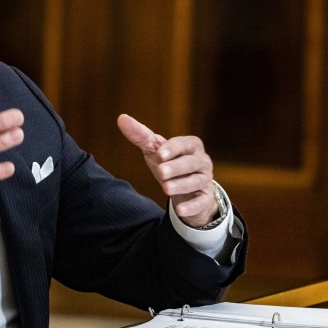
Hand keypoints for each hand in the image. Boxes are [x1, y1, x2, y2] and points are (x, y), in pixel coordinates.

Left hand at [117, 114, 218, 228]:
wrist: (187, 191)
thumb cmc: (170, 164)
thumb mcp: (155, 150)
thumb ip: (140, 135)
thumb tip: (121, 118)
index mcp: (191, 146)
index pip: (184, 144)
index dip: (173, 148)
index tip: (160, 154)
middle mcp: (202, 161)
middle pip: (192, 162)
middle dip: (177, 167)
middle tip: (161, 172)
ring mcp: (206, 180)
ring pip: (197, 181)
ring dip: (181, 185)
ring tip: (165, 189)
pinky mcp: (206, 198)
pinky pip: (201, 202)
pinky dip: (191, 206)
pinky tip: (179, 210)